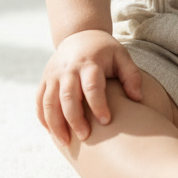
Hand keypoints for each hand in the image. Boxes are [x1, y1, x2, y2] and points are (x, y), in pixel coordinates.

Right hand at [36, 29, 143, 144]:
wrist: (80, 34)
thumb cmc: (105, 51)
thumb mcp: (122, 56)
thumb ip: (132, 76)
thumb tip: (138, 98)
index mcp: (89, 62)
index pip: (92, 86)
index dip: (98, 105)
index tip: (106, 121)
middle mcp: (68, 69)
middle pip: (67, 97)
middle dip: (75, 120)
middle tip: (86, 137)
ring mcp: (53, 74)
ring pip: (49, 102)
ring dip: (55, 124)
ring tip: (66, 143)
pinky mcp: (45, 79)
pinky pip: (39, 101)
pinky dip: (43, 118)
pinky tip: (52, 132)